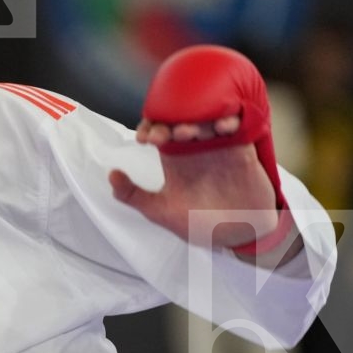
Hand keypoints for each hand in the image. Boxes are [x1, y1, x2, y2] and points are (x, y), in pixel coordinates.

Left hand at [109, 134, 284, 247]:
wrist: (240, 234)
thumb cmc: (201, 223)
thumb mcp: (162, 211)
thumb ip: (134, 196)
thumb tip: (111, 174)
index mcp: (175, 157)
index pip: (160, 128)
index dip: (150, 126)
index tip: (144, 139)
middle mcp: (195, 147)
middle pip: (182, 118)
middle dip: (171, 120)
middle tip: (166, 135)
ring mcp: (218, 145)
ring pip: (207, 118)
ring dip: (198, 119)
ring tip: (188, 132)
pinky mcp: (241, 148)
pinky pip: (237, 126)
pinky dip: (230, 121)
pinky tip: (222, 128)